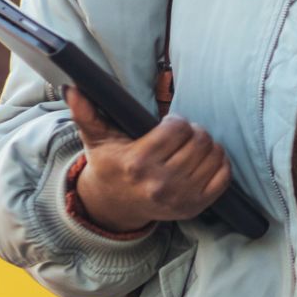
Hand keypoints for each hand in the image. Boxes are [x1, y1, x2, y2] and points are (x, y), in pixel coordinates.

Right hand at [64, 85, 232, 232]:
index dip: (176, 121)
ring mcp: (179, 198)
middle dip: (193, 131)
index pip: (177, 128)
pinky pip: (224, 177)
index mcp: (137, 163)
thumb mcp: (95, 139)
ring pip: (214, 155)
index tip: (168, 123)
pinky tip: (204, 159)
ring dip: (207, 145)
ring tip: (191, 145)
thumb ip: (85, 112)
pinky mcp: (194, 208)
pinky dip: (220, 163)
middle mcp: (160, 184)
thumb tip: (72, 88)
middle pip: (199, 140)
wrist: (114, 206)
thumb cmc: (109, 165)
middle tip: (182, 134)